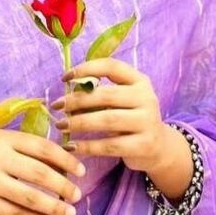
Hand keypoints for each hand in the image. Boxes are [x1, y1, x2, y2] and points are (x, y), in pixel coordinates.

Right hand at [0, 130, 85, 214]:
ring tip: (70, 213)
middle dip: (64, 186)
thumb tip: (62, 161)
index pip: (42, 147)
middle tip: (77, 195)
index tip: (80, 170)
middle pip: (40, 173)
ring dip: (54, 207)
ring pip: (30, 197)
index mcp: (3, 138)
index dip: (64, 159)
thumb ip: (23, 148)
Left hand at [53, 58, 168, 174]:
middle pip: (106, 95)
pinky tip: (71, 146)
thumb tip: (66, 94)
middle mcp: (147, 98)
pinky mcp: (145, 145)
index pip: (111, 67)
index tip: (64, 78)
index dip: (86, 69)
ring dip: (79, 122)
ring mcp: (148, 122)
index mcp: (139, 81)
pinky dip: (87, 146)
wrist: (158, 148)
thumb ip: (100, 94)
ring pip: (107, 120)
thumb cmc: (130, 119)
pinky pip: (110, 145)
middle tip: (56, 106)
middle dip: (77, 100)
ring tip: (61, 126)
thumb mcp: (121, 101)